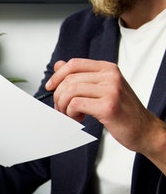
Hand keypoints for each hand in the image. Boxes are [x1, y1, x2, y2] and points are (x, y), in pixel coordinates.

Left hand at [46, 59, 160, 153]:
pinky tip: (80, 118)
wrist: (143, 130)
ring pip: (70, 91)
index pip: (74, 64)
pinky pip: (76, 104)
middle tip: (62, 109)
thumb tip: (59, 65)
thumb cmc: (122, 111)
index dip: (57, 76)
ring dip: (64, 106)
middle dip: (59, 96)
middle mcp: (111, 76)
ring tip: (71, 115)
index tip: (50, 87)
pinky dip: (71, 113)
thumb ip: (81, 77)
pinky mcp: (108, 106)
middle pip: (69, 79)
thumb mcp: (102, 89)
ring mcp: (111, 90)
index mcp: (108, 69)